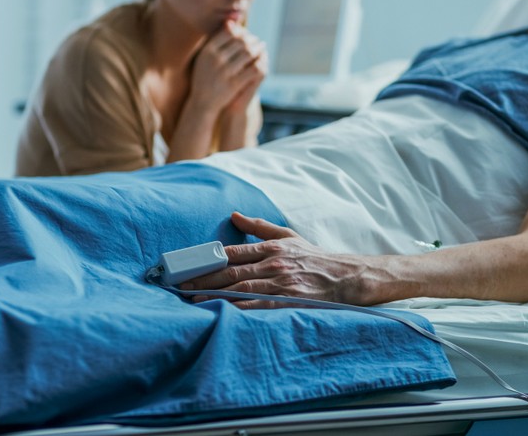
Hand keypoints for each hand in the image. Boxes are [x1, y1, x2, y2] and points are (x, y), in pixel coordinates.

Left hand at [181, 213, 378, 308]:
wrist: (346, 277)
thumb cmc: (315, 258)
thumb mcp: (288, 236)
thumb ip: (259, 228)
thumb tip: (234, 215)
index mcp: (271, 248)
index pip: (232, 252)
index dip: (207, 259)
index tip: (187, 266)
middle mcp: (273, 265)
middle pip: (231, 272)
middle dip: (203, 279)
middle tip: (180, 286)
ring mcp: (281, 284)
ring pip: (240, 289)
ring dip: (214, 295)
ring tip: (193, 299)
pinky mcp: (288, 301)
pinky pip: (258, 306)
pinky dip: (238, 308)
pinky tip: (222, 311)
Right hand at [189, 22, 265, 112]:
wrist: (203, 102)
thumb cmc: (204, 76)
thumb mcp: (204, 57)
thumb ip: (216, 40)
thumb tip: (232, 22)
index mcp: (208, 50)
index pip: (229, 33)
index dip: (241, 31)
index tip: (247, 33)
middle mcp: (215, 59)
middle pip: (240, 42)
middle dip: (252, 39)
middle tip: (258, 40)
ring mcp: (225, 71)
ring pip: (248, 54)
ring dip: (258, 48)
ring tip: (262, 47)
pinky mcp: (234, 83)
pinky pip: (253, 69)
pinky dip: (260, 63)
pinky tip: (263, 61)